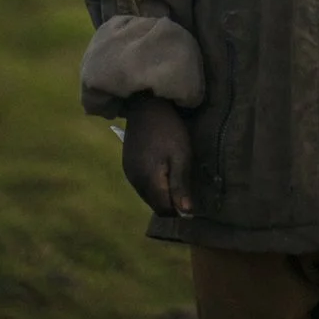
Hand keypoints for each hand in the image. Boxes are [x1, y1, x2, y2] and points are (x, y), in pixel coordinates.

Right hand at [121, 93, 193, 216]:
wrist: (147, 105)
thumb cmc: (169, 129)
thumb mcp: (181, 156)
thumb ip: (181, 185)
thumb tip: (186, 214)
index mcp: (149, 181)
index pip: (164, 210)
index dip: (178, 209)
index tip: (191, 199)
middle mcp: (135, 182)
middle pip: (155, 205)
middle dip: (170, 201)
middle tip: (184, 185)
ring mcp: (129, 173)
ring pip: (148, 195)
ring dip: (161, 192)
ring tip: (174, 175)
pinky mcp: (127, 165)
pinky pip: (141, 184)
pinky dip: (153, 183)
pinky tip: (162, 169)